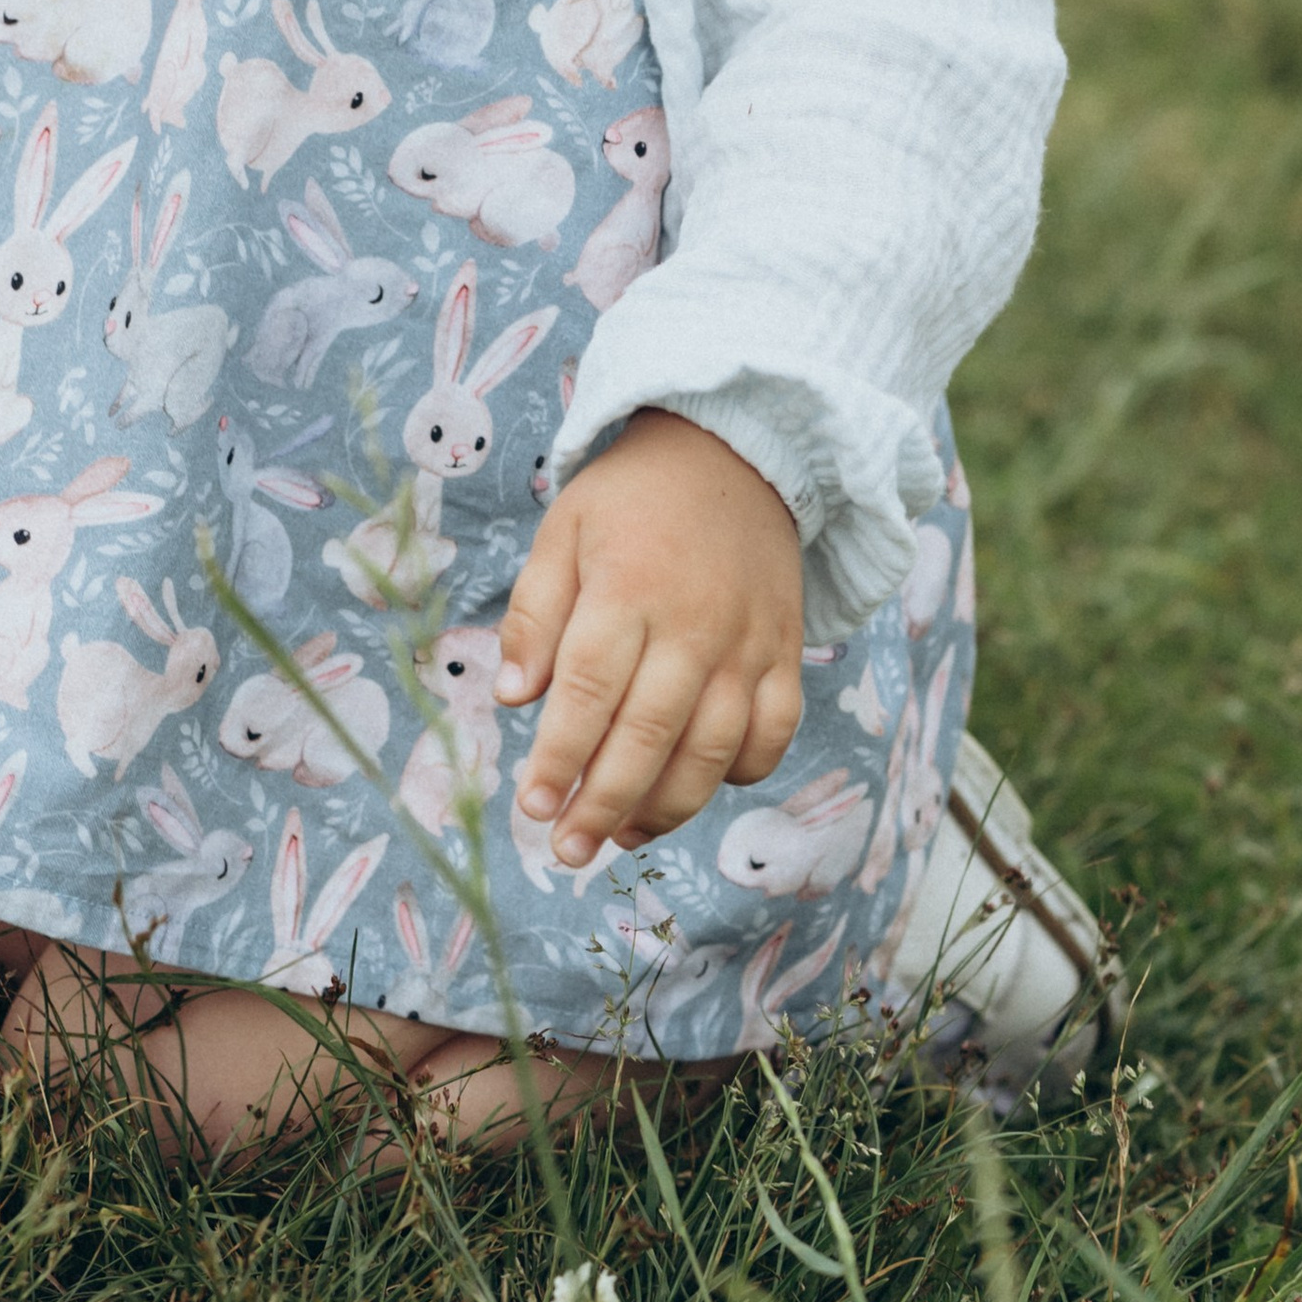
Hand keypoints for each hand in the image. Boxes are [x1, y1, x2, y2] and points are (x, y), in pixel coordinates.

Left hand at [494, 411, 804, 865]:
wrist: (735, 451)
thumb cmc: (633, 498)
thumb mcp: (564, 530)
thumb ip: (535, 613)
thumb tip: (516, 699)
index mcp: (628, 588)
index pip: (589, 690)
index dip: (559, 757)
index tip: (532, 806)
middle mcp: (694, 624)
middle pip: (648, 735)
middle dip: (603, 804)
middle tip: (566, 851)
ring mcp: (748, 643)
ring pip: (712, 751)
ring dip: (665, 807)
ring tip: (621, 836)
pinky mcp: (786, 653)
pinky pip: (773, 735)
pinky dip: (740, 773)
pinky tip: (697, 783)